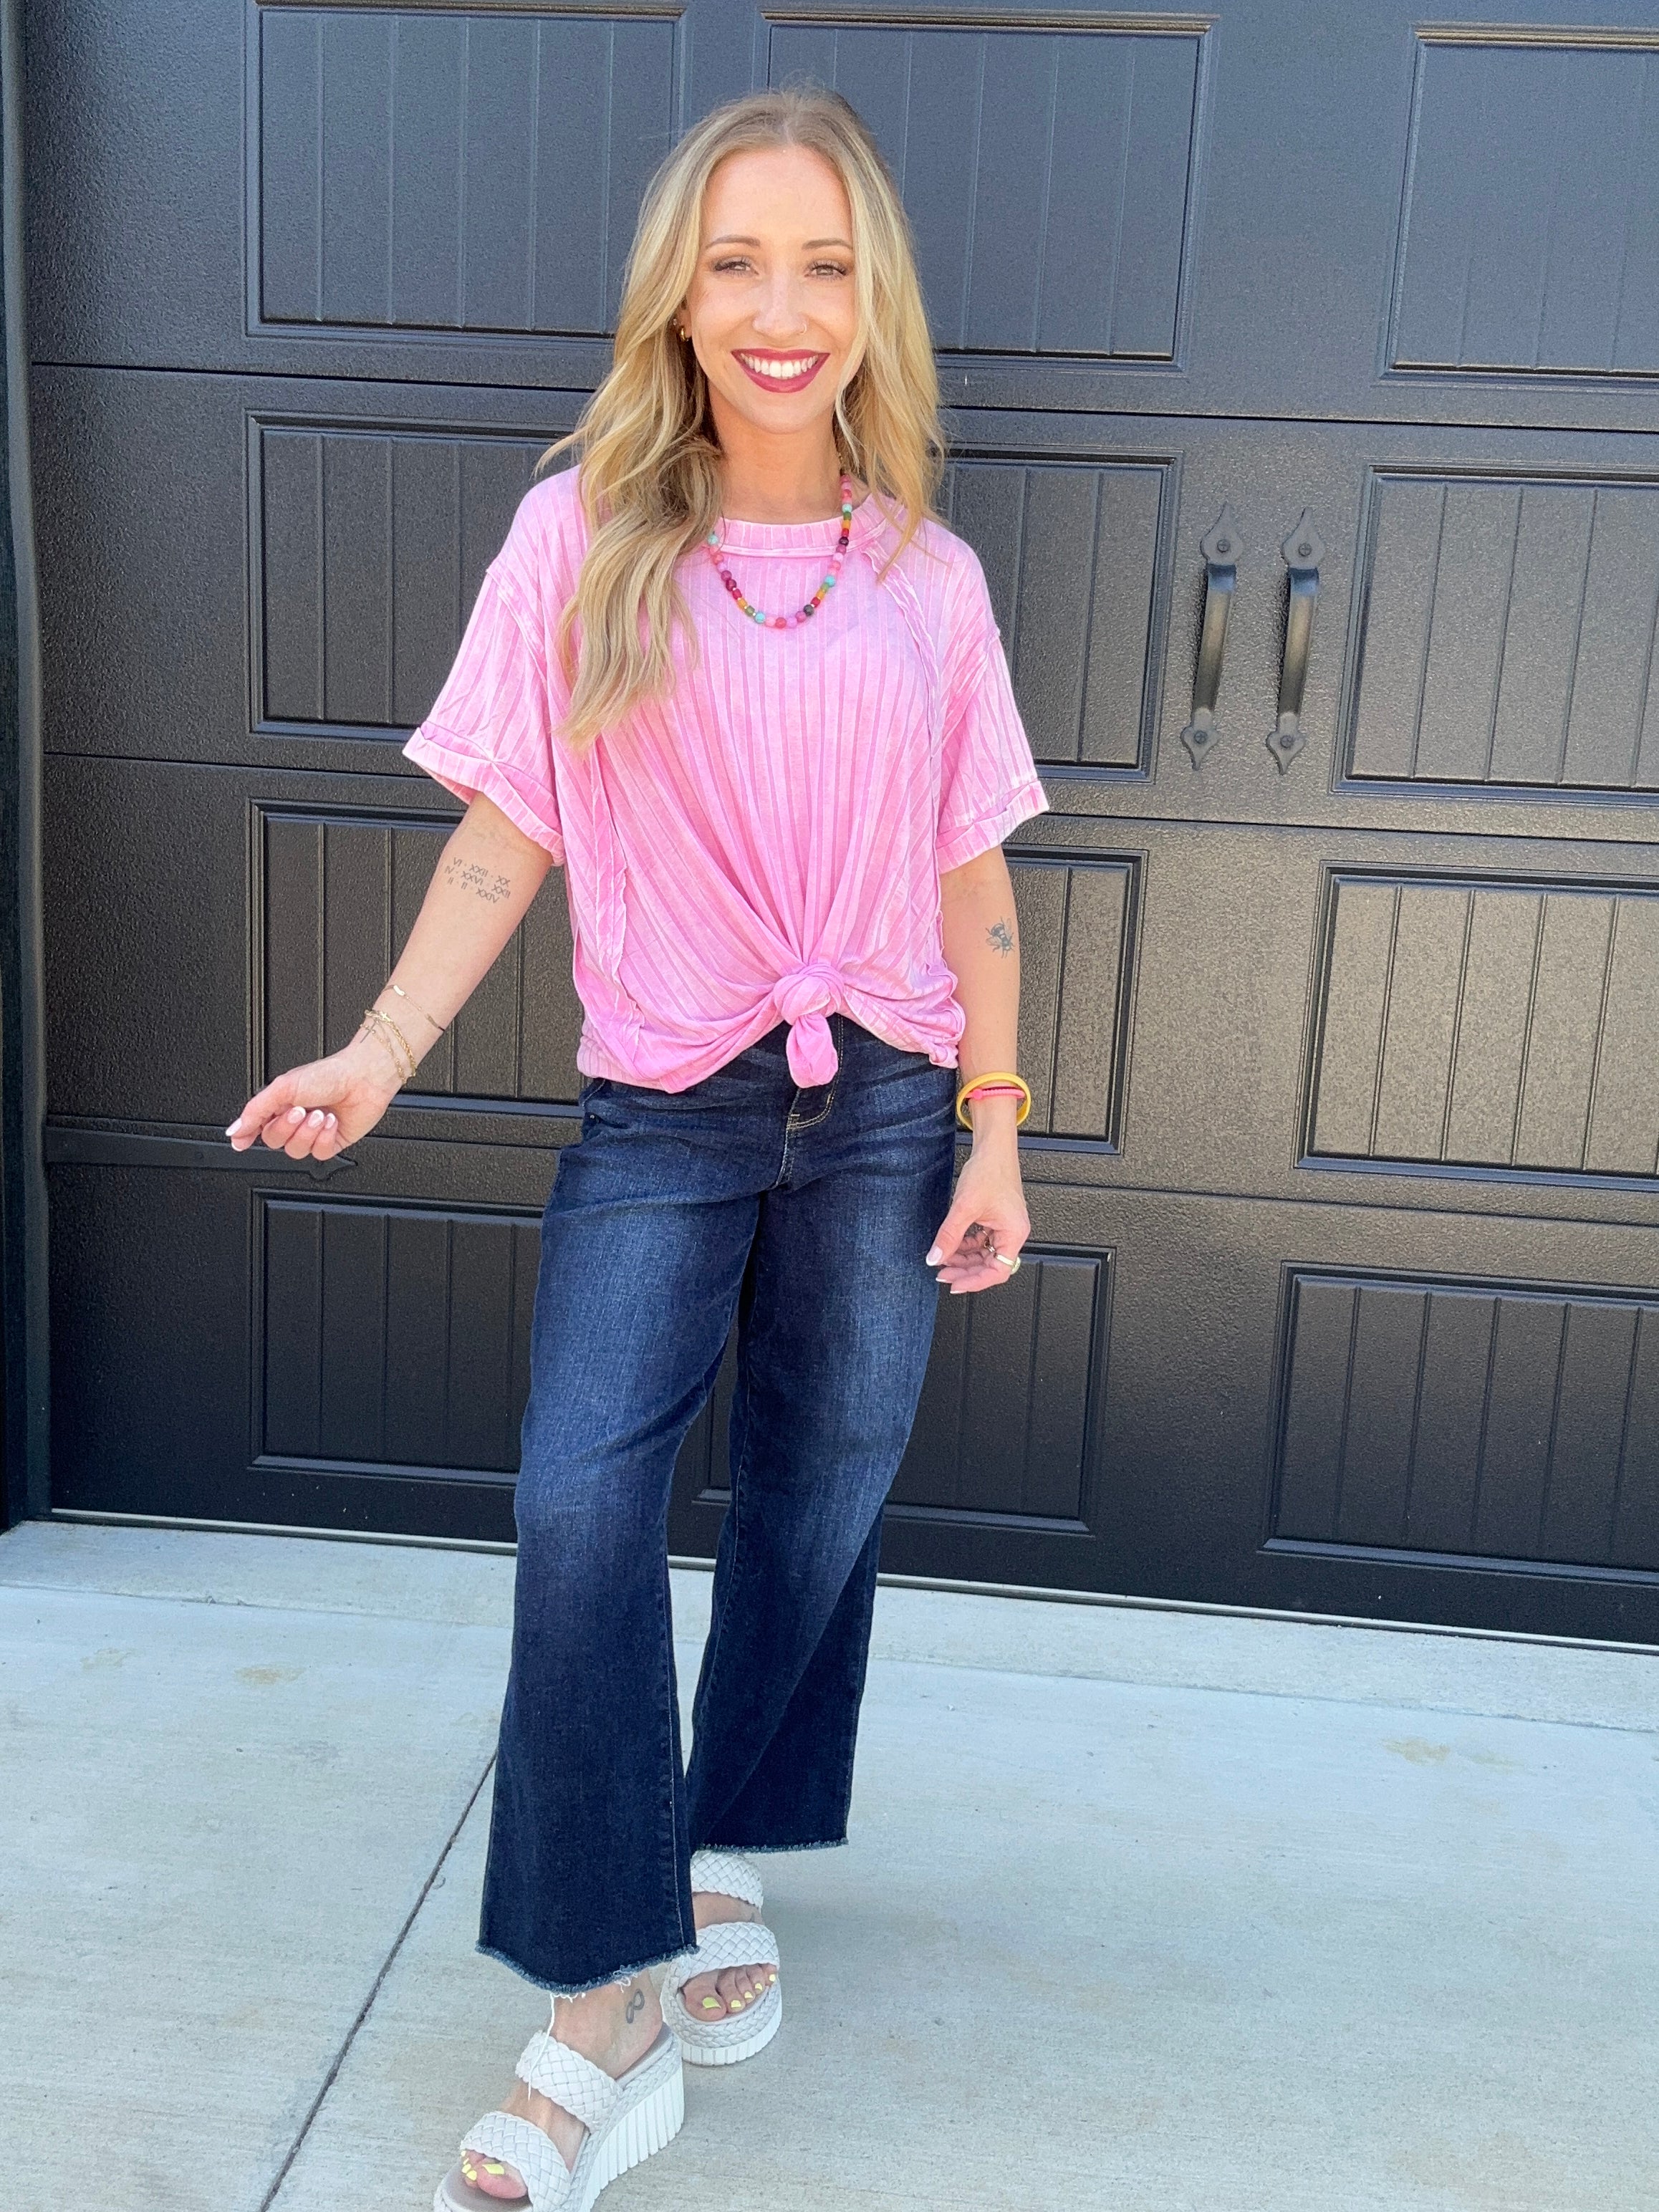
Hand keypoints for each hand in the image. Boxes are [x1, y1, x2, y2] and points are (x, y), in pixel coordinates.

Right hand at [226, 1034, 402, 1160]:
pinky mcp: (331, 1142)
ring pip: (295, 1151)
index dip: (247, 1136)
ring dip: (308, 1132)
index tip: (242, 1142)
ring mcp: (313, 1132)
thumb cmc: (328, 1075)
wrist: (363, 1078)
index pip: (256, 1128)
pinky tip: (332, 1122)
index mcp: (280, 1104)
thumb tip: (235, 1130)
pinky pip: (318, 1154)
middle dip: (287, 1127)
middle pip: (274, 1141)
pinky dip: (325, 1138)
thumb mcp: (283, 1087)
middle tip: (300, 1110)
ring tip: (320, 1114)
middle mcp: (295, 1120)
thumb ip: (255, 1110)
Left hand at [925, 1140, 1029, 1294]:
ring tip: (943, 1259)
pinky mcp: (995, 1220)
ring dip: (963, 1259)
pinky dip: (966, 1246)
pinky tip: (951, 1246)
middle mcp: (1012, 1233)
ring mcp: (1004, 1227)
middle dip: (965, 1271)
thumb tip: (935, 1258)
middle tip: (942, 1272)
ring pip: (984, 1255)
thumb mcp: (964, 1207)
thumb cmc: (989, 1171)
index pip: (997, 1271)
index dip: (975, 1281)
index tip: (954, 1284)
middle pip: (990, 1265)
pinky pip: (981, 1242)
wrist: (992, 1149)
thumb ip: (949, 1236)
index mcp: (1014, 1233)